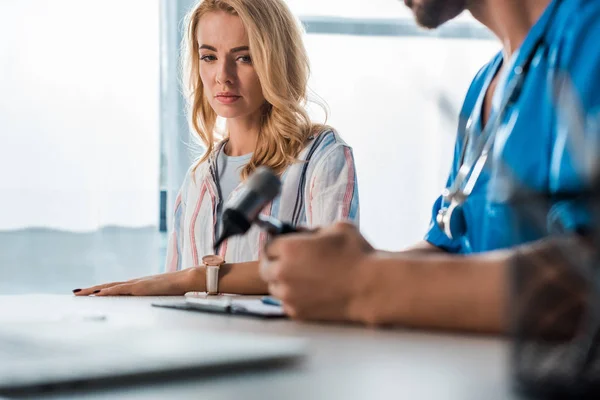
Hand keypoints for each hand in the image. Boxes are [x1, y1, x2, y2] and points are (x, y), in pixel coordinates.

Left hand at [73, 268, 203, 295]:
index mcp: (138, 286)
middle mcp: (134, 283)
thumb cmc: (177, 288)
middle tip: (76, 292)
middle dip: (91, 289)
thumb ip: (154, 298)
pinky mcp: (139, 287)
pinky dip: (107, 291)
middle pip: (108, 286)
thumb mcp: (161, 295)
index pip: (116, 287)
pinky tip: (97, 294)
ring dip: (93, 290)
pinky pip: (119, 289)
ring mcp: (136, 284)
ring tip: (79, 293)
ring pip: (109, 287)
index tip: (90, 292)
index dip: (102, 289)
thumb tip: (153, 304)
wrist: (185, 279)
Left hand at [260, 222, 373, 321]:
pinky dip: (293, 296)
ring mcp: (289, 295)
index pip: (268, 244)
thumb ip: (313, 231)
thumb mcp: (336, 229)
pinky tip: (309, 290)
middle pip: (265, 267)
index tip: (282, 244)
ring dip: (283, 280)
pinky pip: (286, 302)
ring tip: (303, 276)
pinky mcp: (297, 312)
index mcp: (289, 248)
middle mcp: (283, 272)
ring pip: (274, 286)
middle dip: (274, 262)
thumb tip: (302, 234)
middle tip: (287, 260)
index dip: (276, 244)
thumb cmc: (358, 256)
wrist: (372, 288)